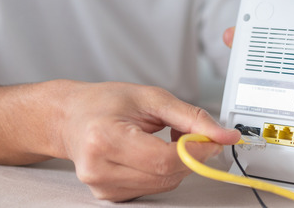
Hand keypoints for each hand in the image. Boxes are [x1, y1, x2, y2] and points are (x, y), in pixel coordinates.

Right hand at [61, 82, 239, 201]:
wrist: (70, 117)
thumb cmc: (105, 102)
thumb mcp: (151, 97)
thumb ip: (191, 117)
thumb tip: (223, 135)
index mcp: (104, 138)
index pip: (163, 159)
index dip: (196, 152)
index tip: (214, 139)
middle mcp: (98, 168)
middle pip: (166, 175)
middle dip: (189, 157)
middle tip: (188, 133)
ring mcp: (101, 186)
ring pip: (163, 185)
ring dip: (176, 165)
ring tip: (160, 138)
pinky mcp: (108, 196)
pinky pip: (152, 189)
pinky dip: (161, 172)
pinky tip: (149, 153)